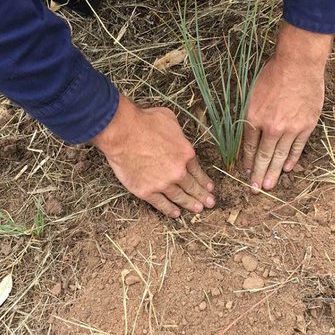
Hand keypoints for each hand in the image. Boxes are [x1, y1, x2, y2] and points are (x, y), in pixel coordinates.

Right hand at [91, 95, 213, 217]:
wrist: (124, 134)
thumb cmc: (145, 122)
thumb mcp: (170, 120)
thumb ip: (176, 134)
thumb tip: (174, 136)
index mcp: (186, 153)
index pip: (198, 171)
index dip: (204, 180)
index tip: (209, 188)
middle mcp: (178, 171)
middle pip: (192, 186)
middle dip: (202, 195)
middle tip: (210, 203)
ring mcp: (162, 183)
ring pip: (179, 197)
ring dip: (189, 204)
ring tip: (197, 210)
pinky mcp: (146, 191)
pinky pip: (160, 204)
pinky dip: (169, 210)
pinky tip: (176, 214)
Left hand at [242, 24, 331, 190]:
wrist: (299, 64)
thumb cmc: (272, 76)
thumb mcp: (251, 97)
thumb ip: (249, 118)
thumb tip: (245, 138)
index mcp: (254, 120)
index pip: (249, 148)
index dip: (247, 163)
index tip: (245, 175)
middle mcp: (272, 127)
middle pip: (264, 156)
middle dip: (258, 174)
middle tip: (254, 190)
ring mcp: (291, 127)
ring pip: (281, 155)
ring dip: (274, 172)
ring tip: (269, 186)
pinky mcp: (307, 124)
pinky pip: (298, 146)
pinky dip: (292, 158)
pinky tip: (288, 168)